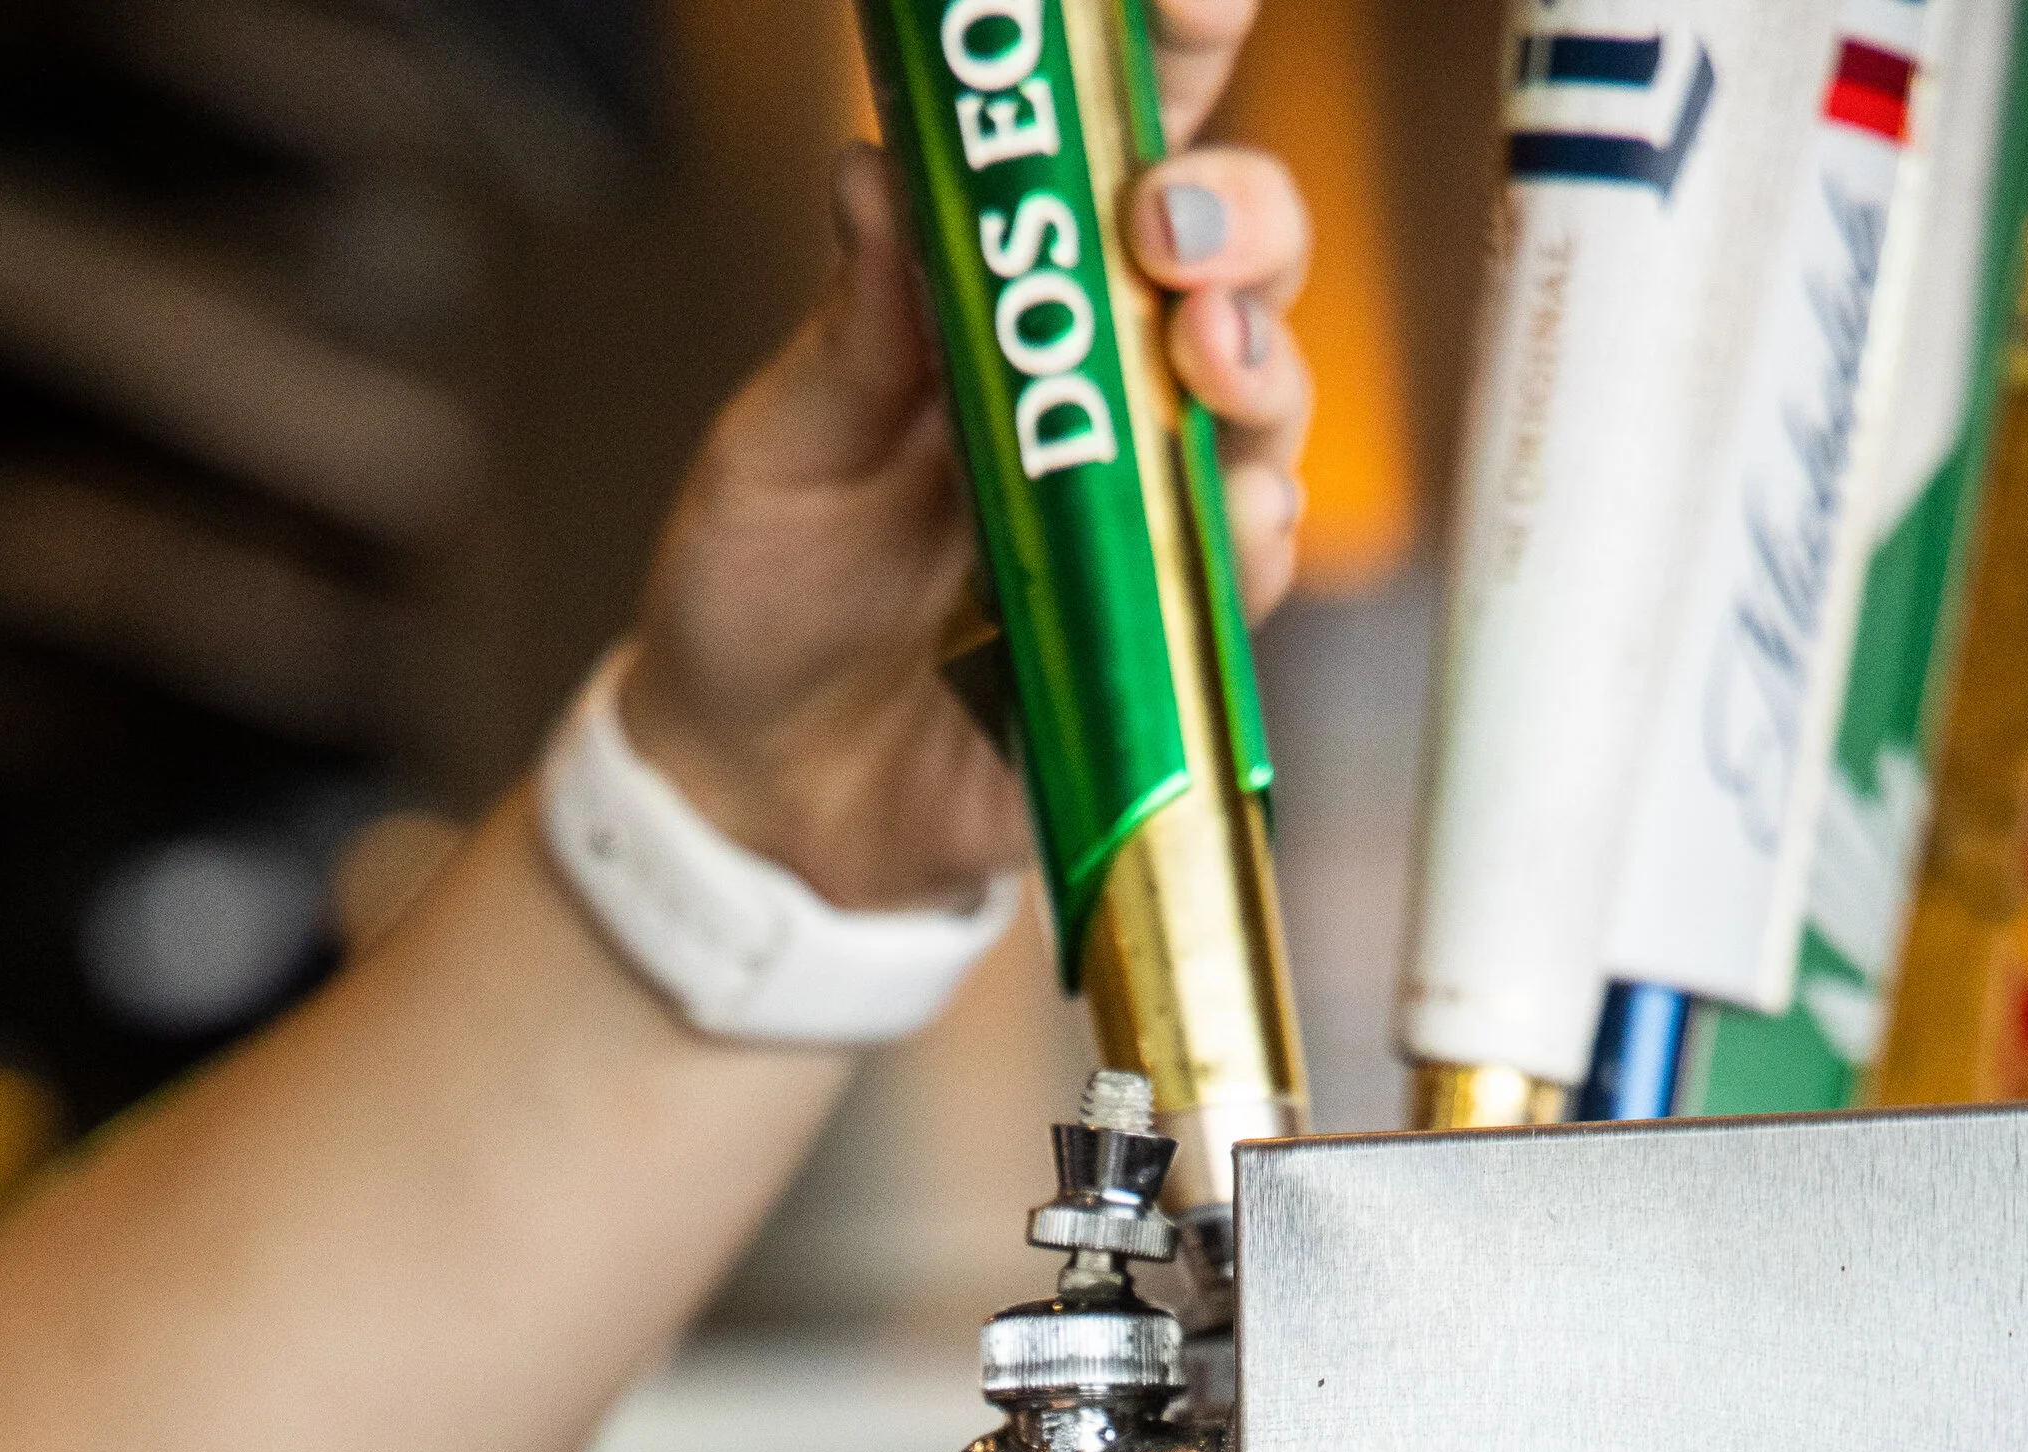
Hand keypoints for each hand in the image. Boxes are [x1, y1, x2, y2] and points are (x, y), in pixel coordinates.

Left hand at [622, 1, 1310, 910]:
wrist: (759, 801)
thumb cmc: (759, 603)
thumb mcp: (777, 460)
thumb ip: (850, 337)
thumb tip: (876, 170)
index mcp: (1005, 304)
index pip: (1113, 142)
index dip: (1170, 50)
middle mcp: (1100, 388)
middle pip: (1236, 255)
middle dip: (1241, 216)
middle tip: (1173, 229)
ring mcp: (1145, 510)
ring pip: (1268, 399)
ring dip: (1261, 363)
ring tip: (1207, 362)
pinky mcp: (1165, 637)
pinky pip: (1253, 571)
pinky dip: (1259, 533)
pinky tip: (1233, 515)